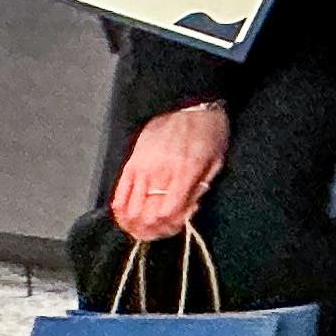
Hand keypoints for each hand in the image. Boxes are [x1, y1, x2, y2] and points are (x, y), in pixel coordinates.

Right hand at [111, 103, 229, 241]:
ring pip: (129, 210)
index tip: (178, 224)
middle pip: (146, 216)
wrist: (187, 104)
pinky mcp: (131, 164)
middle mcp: (159, 172)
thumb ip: (201, 188)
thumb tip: (186, 212)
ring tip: (145, 228)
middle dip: (153, 231)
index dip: (171, 226)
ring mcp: (142, 168)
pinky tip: (129, 217)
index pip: (168, 213)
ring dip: (135, 226)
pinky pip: (119, 195)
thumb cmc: (208, 132)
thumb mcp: (216, 160)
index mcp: (184, 171)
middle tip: (161, 231)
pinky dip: (121, 211)